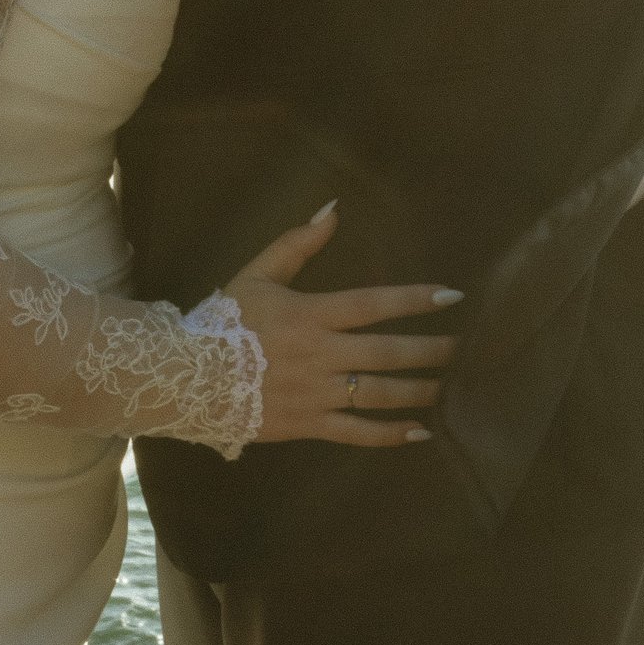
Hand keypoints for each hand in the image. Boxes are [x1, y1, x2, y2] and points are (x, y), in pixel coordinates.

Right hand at [225, 208, 459, 449]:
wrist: (184, 377)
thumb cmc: (223, 322)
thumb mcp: (256, 274)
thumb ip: (297, 244)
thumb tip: (333, 210)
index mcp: (310, 315)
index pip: (373, 304)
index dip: (415, 299)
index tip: (453, 296)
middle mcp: (319, 355)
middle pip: (387, 353)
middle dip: (429, 351)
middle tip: (459, 348)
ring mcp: (315, 393)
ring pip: (378, 395)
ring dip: (417, 390)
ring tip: (443, 386)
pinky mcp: (307, 424)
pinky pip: (356, 432)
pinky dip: (390, 434)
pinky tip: (420, 431)